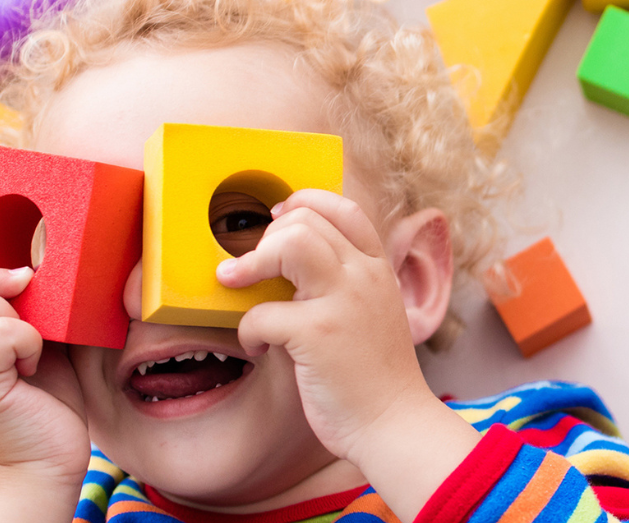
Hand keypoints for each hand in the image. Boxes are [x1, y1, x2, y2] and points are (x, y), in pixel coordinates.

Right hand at [0, 265, 90, 496]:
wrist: (46, 460)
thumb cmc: (43, 399)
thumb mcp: (29, 337)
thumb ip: (16, 304)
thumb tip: (26, 264)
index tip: (7, 291)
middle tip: (22, 318)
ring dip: (12, 316)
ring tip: (26, 350)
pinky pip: (0, 334)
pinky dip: (29, 343)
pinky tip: (31, 369)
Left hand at [222, 189, 477, 515]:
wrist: (394, 424)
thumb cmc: (375, 378)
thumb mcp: (372, 315)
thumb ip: (345, 285)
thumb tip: (291, 264)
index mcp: (378, 270)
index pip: (343, 208)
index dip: (303, 204)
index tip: (277, 221)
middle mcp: (364, 276)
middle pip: (306, 220)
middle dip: (266, 239)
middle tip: (250, 269)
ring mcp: (342, 301)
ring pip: (288, 243)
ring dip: (250, 263)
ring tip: (235, 283)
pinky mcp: (317, 333)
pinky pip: (262, 312)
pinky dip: (248, 331)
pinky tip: (258, 350)